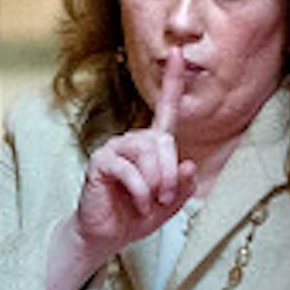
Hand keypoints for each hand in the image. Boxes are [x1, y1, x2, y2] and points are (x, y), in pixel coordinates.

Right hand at [70, 50, 198, 259]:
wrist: (106, 236)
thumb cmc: (135, 216)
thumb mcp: (170, 205)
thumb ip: (183, 185)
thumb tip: (188, 164)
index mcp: (152, 146)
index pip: (166, 109)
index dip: (173, 81)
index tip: (179, 52)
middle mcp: (133, 141)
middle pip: (161, 140)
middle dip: (169, 172)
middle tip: (166, 197)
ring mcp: (115, 149)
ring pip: (146, 152)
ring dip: (156, 182)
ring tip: (152, 202)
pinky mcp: (101, 162)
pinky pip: (128, 169)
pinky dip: (140, 190)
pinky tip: (139, 202)